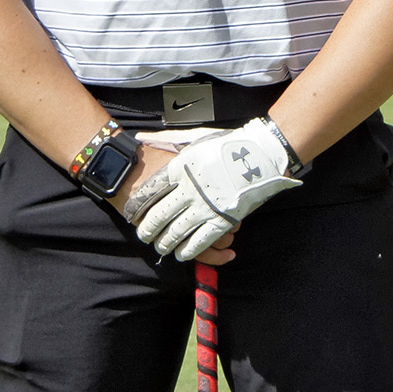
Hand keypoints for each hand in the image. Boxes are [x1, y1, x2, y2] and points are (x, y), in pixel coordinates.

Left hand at [133, 119, 303, 261]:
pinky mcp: (223, 220)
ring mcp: (206, 206)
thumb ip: (166, 139)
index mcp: (180, 168)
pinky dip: (189, 250)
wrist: (261, 153)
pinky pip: (201, 240)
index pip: (150, 191)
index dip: (138, 205)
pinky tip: (181, 254)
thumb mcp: (194, 137)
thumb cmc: (228, 143)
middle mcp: (189, 189)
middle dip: (148, 228)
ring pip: (177, 231)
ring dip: (165, 242)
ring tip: (160, 247)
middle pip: (159, 215)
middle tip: (143, 235)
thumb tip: (139, 138)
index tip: (132, 213)